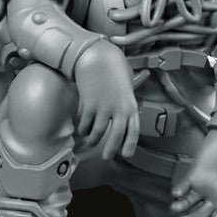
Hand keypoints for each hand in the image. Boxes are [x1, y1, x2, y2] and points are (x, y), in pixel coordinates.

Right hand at [74, 39, 139, 160]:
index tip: (126, 155)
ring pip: (98, 132)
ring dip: (93, 139)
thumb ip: (127, 107)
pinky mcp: (90, 104)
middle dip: (110, 149)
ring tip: (91, 141)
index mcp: (131, 106)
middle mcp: (119, 108)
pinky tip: (82, 130)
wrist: (99, 59)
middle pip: (116, 135)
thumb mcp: (127, 90)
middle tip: (106, 157)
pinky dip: (83, 129)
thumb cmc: (114, 74)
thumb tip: (125, 125)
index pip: (133, 130)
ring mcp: (104, 107)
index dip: (130, 144)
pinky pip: (85, 124)